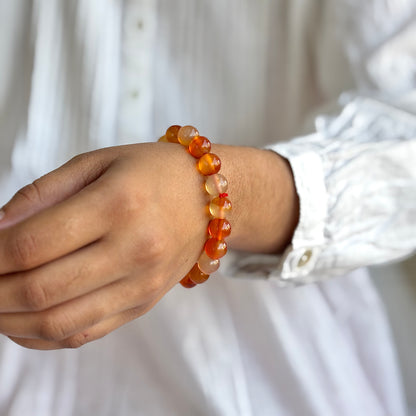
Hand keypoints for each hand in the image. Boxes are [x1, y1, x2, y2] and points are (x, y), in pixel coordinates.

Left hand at [0, 143, 297, 349]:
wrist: (207, 199)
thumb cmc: (152, 172)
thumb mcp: (98, 163)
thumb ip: (43, 193)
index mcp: (118, 204)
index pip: (32, 244)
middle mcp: (134, 250)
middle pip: (40, 289)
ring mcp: (141, 283)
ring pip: (58, 322)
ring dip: (10, 319)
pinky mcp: (143, 303)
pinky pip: (84, 333)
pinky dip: (42, 336)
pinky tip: (24, 321)